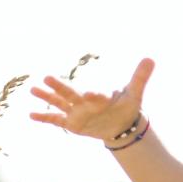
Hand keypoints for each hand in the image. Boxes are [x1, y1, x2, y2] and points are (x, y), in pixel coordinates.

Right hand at [29, 58, 153, 142]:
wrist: (120, 123)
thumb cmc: (126, 106)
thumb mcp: (135, 94)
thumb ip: (140, 77)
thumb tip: (151, 58)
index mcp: (99, 95)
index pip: (97, 95)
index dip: (96, 96)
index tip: (93, 94)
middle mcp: (84, 101)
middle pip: (70, 93)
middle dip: (60, 87)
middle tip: (47, 77)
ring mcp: (76, 111)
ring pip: (59, 103)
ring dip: (47, 97)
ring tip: (33, 89)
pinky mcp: (72, 123)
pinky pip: (56, 120)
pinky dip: (45, 117)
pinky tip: (31, 115)